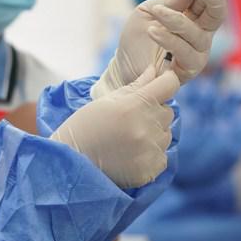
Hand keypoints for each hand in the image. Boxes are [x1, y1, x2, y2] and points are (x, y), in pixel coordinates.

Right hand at [51, 67, 179, 187]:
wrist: (71, 163)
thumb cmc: (85, 126)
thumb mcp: (106, 101)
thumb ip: (136, 86)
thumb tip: (155, 70)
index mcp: (134, 105)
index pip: (169, 85)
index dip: (167, 81)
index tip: (162, 84)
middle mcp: (145, 127)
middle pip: (167, 112)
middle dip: (154, 112)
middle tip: (131, 119)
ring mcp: (150, 150)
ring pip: (166, 135)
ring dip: (153, 134)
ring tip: (128, 139)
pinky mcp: (151, 170)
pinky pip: (162, 156)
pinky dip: (150, 155)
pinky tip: (131, 155)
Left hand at [92, 0, 226, 98]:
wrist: (123, 65)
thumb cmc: (138, 38)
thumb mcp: (151, 11)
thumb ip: (172, 0)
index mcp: (194, 16)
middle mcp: (201, 34)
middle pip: (218, 13)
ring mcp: (197, 52)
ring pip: (197, 34)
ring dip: (175, 19)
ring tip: (156, 12)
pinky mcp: (189, 70)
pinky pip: (186, 52)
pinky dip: (169, 39)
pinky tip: (153, 32)